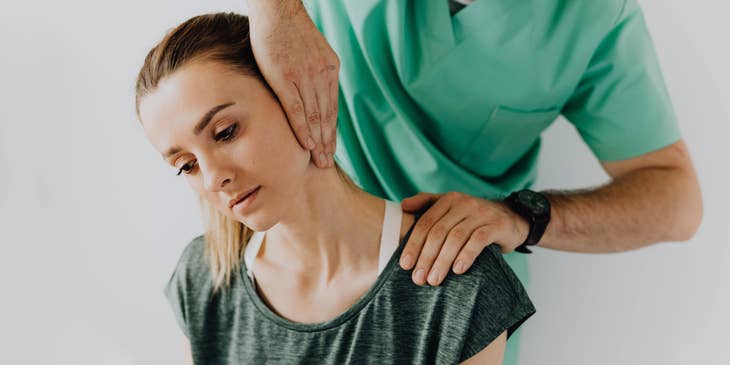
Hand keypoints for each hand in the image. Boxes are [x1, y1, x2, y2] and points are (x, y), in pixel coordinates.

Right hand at [248, 0, 339, 167]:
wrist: (277, 10)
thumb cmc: (290, 32)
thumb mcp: (313, 52)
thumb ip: (316, 74)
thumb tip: (314, 94)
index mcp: (330, 69)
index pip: (333, 108)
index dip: (332, 131)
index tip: (332, 148)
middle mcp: (321, 75)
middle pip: (327, 116)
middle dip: (328, 142)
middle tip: (328, 163)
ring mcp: (304, 77)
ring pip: (315, 116)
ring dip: (318, 141)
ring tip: (319, 160)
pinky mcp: (285, 78)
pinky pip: (296, 109)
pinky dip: (303, 129)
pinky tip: (306, 144)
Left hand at [399, 192, 529, 285]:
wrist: (512, 218)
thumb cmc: (474, 219)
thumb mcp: (451, 208)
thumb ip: (427, 204)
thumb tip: (403, 205)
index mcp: (448, 200)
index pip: (426, 223)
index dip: (413, 244)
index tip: (405, 265)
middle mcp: (463, 203)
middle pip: (439, 231)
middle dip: (426, 256)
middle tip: (418, 278)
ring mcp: (481, 213)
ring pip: (456, 237)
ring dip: (443, 260)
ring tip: (434, 280)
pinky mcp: (496, 225)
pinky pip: (478, 240)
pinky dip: (466, 255)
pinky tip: (458, 270)